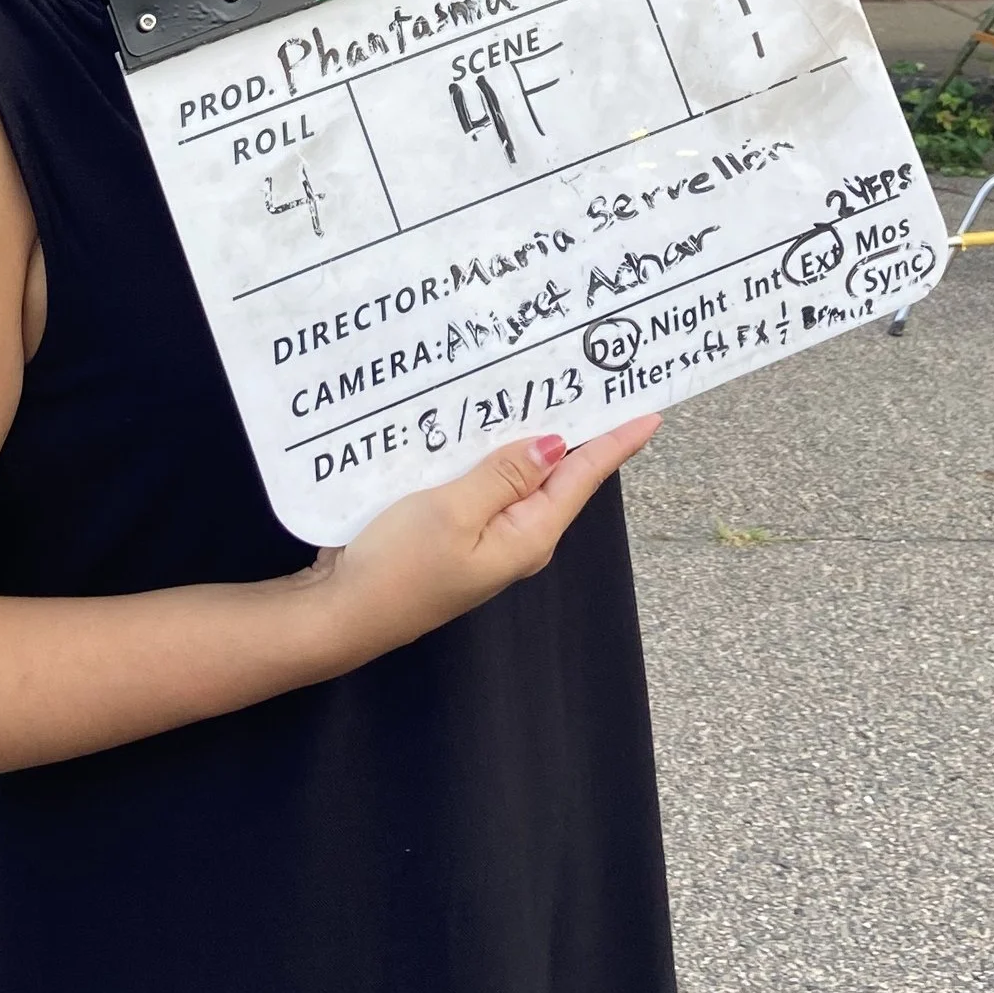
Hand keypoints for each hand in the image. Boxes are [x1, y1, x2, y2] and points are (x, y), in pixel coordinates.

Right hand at [309, 418, 660, 666]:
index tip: (650, 412)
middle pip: (557, 476)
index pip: (582, 478)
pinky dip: (491, 452)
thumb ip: (504, 475)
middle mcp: (517, 537)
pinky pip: (486, 484)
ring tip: (545, 386)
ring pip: (518, 476)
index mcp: (528, 534)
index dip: (616, 443)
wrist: (343, 614)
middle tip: (594, 378)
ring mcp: (487, 538)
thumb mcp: (452, 511)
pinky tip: (481, 424)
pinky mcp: (456, 533)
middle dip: (577, 430)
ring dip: (528, 435)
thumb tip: (556, 445)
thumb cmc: (398, 567)